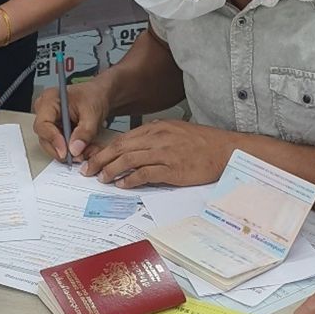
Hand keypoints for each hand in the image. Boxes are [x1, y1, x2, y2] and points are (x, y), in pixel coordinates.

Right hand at [34, 77, 111, 162]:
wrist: (100, 95)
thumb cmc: (94, 96)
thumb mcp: (93, 113)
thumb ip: (85, 131)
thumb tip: (75, 149)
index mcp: (49, 100)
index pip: (43, 124)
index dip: (53, 139)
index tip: (65, 151)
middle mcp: (45, 111)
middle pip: (44, 137)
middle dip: (60, 150)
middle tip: (75, 157)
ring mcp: (50, 122)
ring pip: (51, 144)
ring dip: (66, 152)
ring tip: (81, 154)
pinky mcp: (56, 130)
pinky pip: (58, 145)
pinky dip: (69, 150)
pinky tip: (80, 151)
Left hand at [83, 120, 232, 188]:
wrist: (226, 150)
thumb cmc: (204, 143)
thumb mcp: (177, 131)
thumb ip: (157, 137)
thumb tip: (139, 145)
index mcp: (157, 128)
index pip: (124, 138)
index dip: (105, 149)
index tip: (93, 157)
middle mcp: (158, 138)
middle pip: (121, 148)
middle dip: (101, 159)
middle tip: (88, 170)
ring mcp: (165, 153)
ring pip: (129, 160)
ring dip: (112, 170)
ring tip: (102, 178)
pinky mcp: (172, 169)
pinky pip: (145, 174)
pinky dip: (131, 179)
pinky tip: (123, 184)